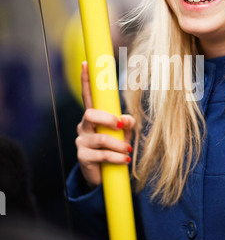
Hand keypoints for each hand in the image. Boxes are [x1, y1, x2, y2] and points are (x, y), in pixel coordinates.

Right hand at [75, 61, 134, 188]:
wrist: (104, 176)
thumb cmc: (114, 149)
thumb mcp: (123, 133)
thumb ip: (127, 123)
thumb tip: (127, 119)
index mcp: (93, 117)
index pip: (87, 95)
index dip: (85, 80)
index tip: (86, 63)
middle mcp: (84, 126)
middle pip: (90, 114)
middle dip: (108, 118)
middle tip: (122, 125)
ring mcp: (82, 141)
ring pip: (101, 138)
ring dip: (118, 144)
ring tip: (128, 151)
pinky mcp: (83, 157)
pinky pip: (102, 154)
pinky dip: (117, 157)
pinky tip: (124, 160)